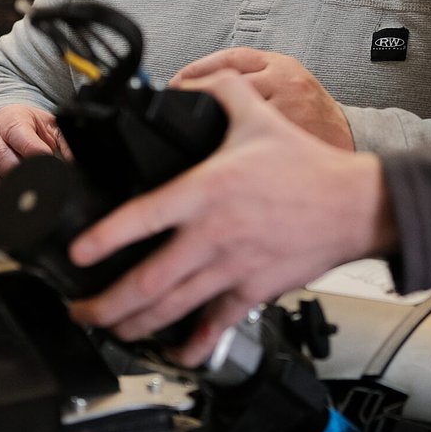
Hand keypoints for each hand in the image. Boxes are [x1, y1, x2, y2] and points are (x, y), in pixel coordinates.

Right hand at [0, 103, 66, 213]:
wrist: (4, 127)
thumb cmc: (29, 128)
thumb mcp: (49, 126)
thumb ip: (65, 141)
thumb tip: (76, 161)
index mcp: (9, 119)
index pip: (16, 132)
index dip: (32, 149)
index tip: (47, 160)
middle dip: (18, 172)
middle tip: (36, 183)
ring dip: (1, 190)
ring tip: (20, 197)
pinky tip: (1, 207)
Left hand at [66, 69, 397, 366]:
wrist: (354, 205)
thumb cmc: (308, 166)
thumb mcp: (258, 117)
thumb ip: (220, 92)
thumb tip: (194, 79)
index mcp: (207, 190)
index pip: (141, 218)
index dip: (102, 240)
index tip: (76, 254)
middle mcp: (214, 234)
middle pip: (147, 281)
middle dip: (106, 304)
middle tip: (82, 310)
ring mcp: (233, 267)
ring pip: (173, 308)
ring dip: (137, 325)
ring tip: (114, 328)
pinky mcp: (254, 291)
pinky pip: (217, 325)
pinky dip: (194, 345)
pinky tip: (178, 352)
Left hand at [173, 48, 354, 150]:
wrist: (350, 135)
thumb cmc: (314, 111)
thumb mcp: (287, 79)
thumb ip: (254, 76)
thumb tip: (202, 82)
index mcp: (281, 64)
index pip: (232, 57)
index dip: (198, 68)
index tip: (176, 81)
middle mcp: (285, 82)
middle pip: (230, 83)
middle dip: (198, 94)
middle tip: (174, 107)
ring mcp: (288, 110)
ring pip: (238, 112)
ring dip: (210, 121)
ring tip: (191, 131)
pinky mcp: (291, 136)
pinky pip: (253, 139)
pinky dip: (230, 145)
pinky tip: (216, 152)